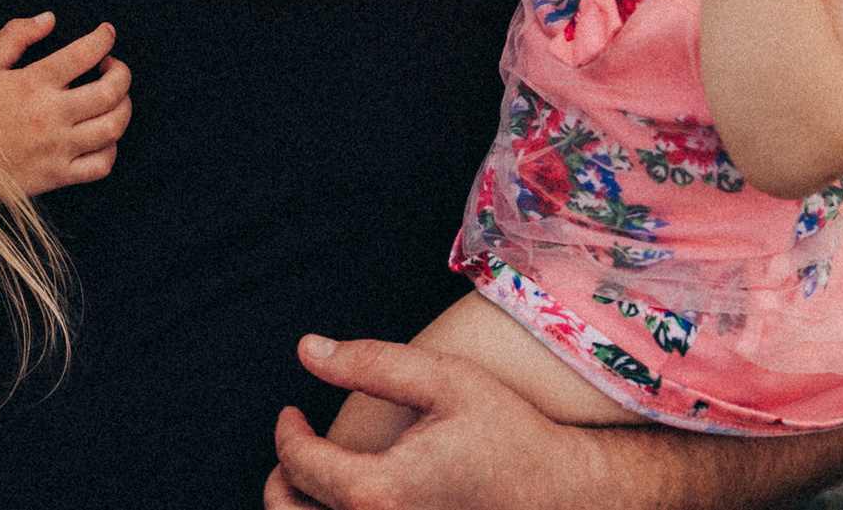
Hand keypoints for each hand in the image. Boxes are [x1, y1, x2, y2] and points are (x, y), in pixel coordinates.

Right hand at [0, 12, 128, 196]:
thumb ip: (15, 35)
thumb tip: (49, 19)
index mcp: (33, 84)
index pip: (84, 53)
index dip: (104, 38)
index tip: (107, 33)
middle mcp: (51, 115)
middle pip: (111, 91)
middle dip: (122, 72)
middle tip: (113, 66)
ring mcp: (57, 148)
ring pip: (113, 126)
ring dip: (124, 106)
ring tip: (115, 97)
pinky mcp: (58, 175)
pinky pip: (102, 164)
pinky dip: (112, 147)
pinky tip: (102, 134)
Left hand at [266, 336, 604, 509]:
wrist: (563, 494)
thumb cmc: (508, 434)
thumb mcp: (443, 380)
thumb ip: (369, 362)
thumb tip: (307, 349)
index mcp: (379, 491)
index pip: (299, 464)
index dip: (286, 433)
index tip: (290, 412)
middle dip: (280, 478)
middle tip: (292, 448)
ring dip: (300, 509)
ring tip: (314, 479)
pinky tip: (349, 502)